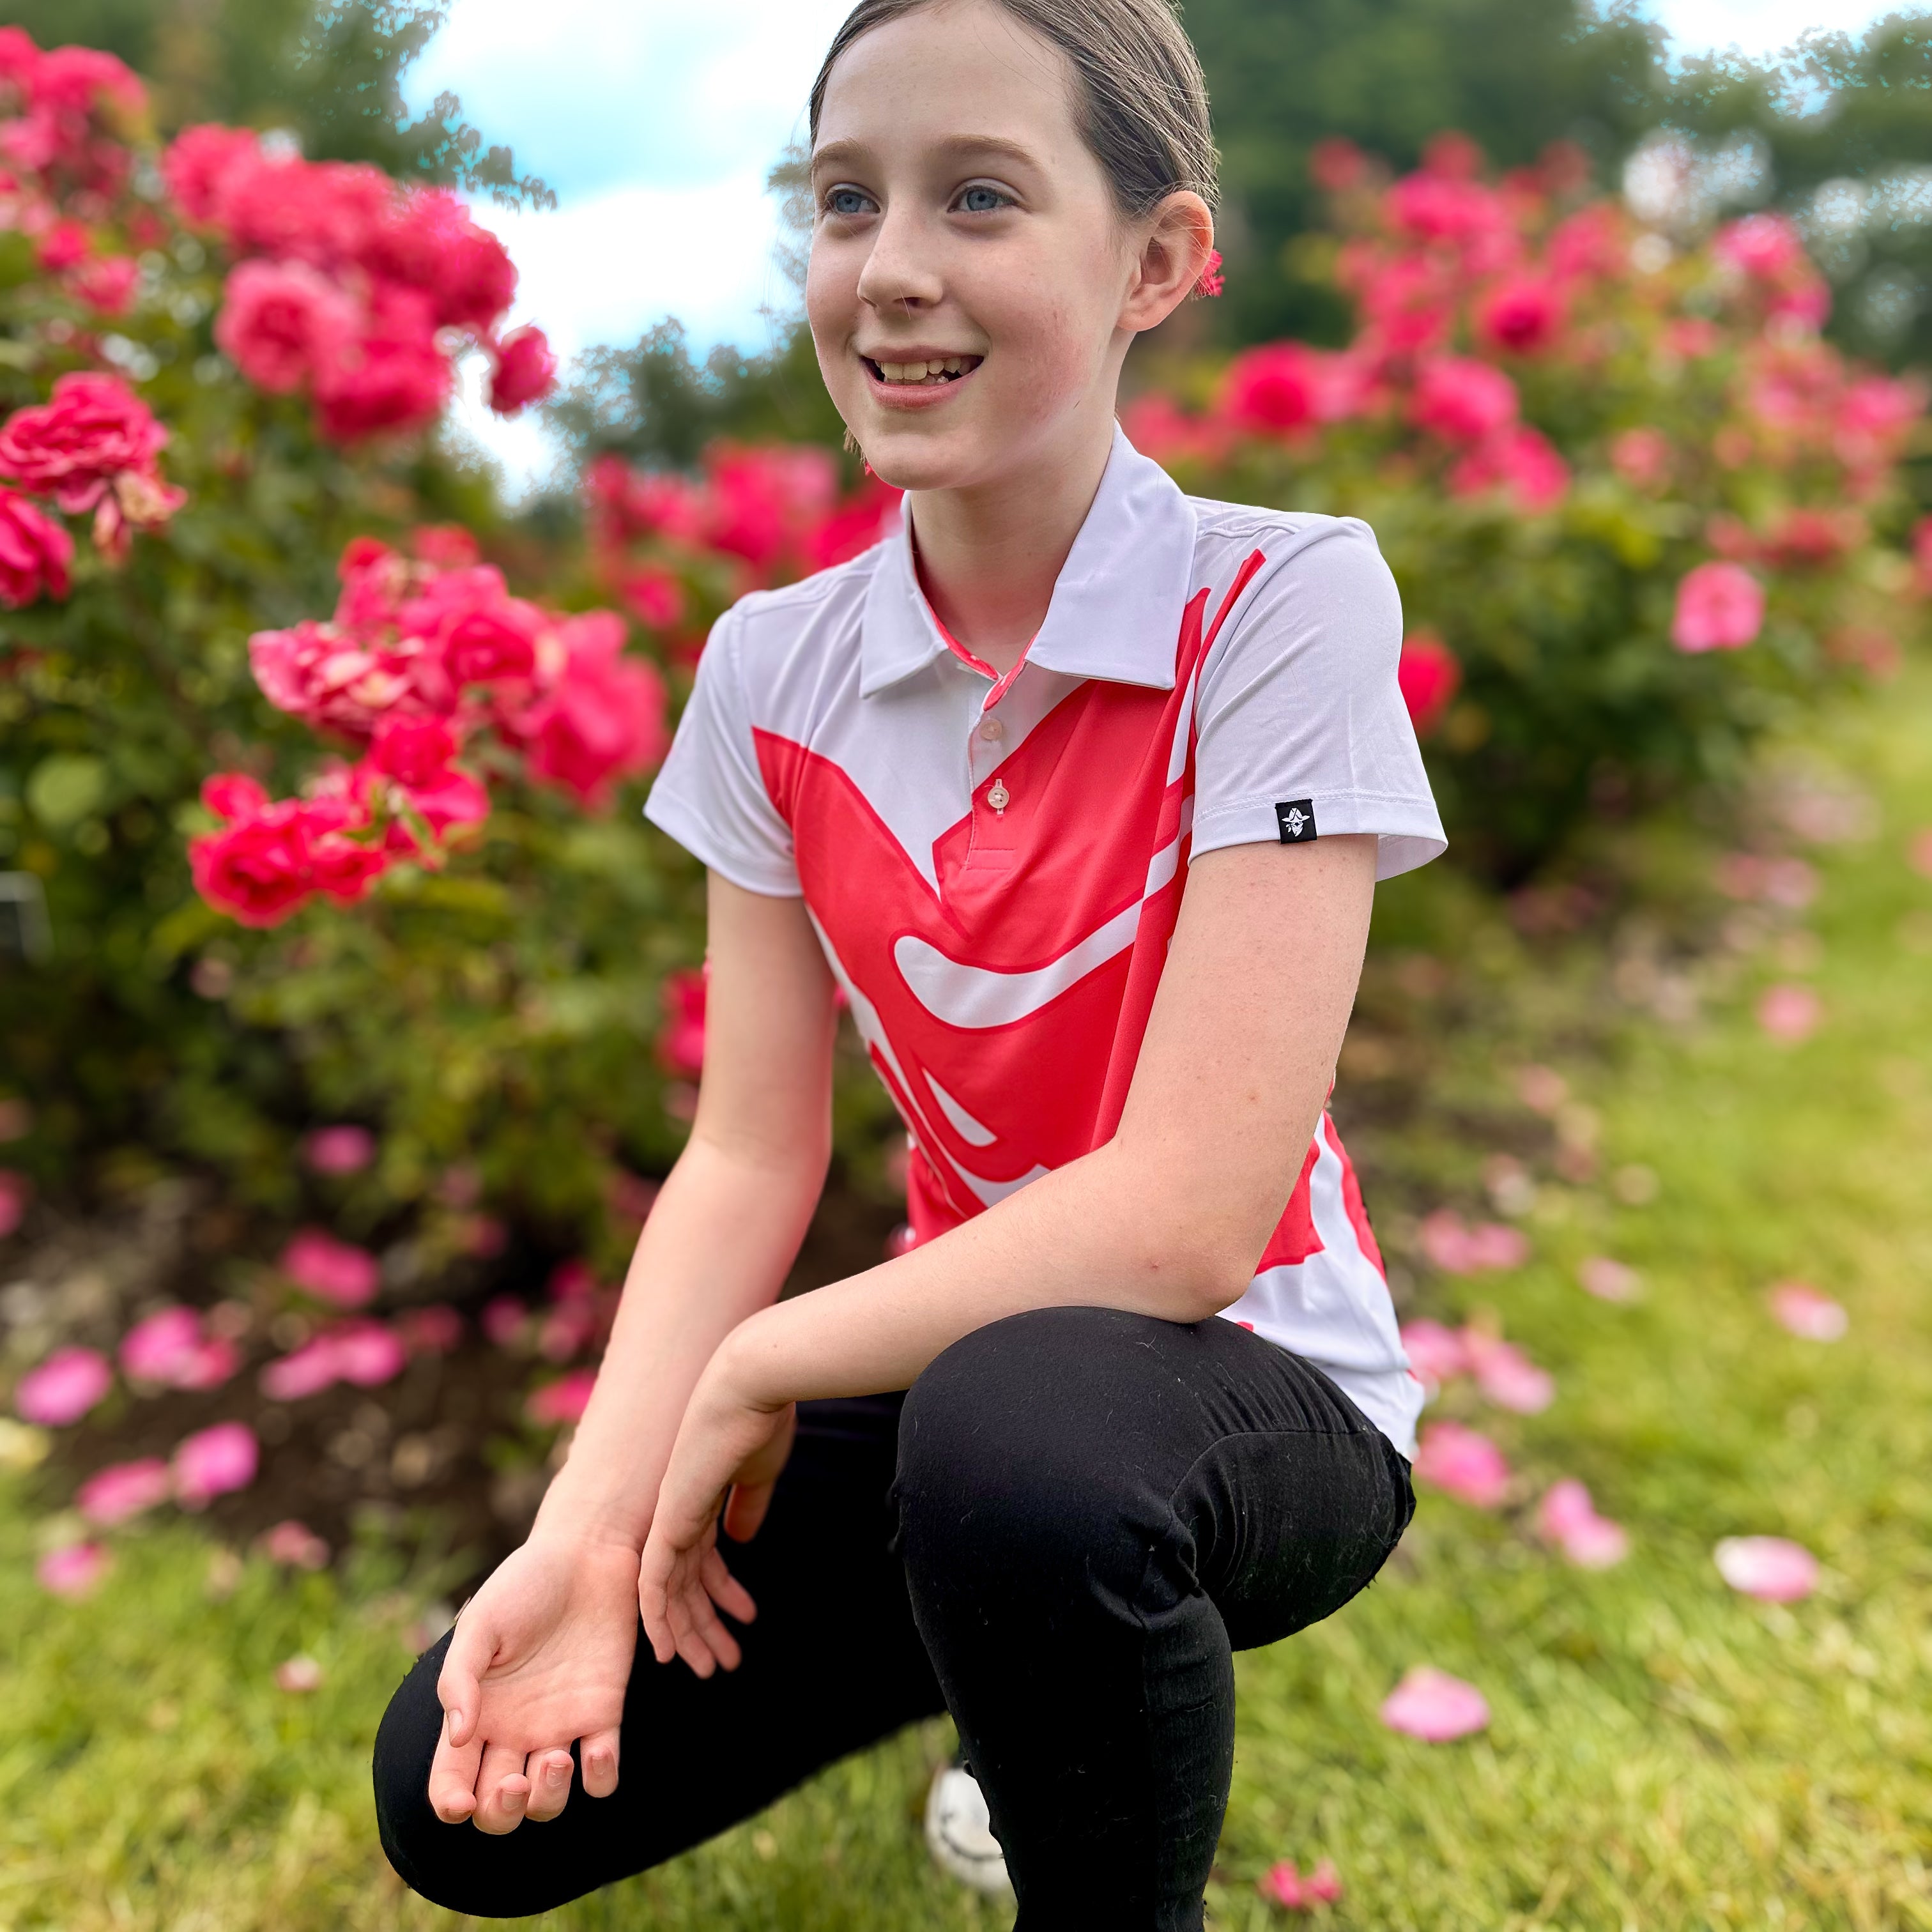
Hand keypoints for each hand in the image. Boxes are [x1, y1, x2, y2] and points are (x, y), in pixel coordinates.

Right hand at [429, 1532, 641, 1834]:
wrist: (588, 1552)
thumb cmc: (526, 1583)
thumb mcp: (482, 1623)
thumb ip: (460, 1677)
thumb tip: (459, 1737)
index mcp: (476, 1713)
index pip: (452, 1780)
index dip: (451, 1804)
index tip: (460, 1803)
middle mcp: (514, 1731)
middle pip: (498, 1807)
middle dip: (500, 1812)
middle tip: (512, 1782)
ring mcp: (559, 1726)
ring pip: (547, 1801)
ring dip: (548, 1798)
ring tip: (557, 1758)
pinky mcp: (603, 1714)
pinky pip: (602, 1774)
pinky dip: (599, 1777)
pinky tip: (596, 1749)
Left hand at [638, 1357, 794, 1678]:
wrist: (748, 1388)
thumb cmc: (763, 1419)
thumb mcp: (759, 1472)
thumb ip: (747, 1506)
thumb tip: (741, 1539)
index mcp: (702, 1498)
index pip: (705, 1560)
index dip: (723, 1595)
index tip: (743, 1622)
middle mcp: (679, 1512)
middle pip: (687, 1584)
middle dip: (705, 1626)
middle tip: (721, 1664)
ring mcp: (671, 1518)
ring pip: (670, 1593)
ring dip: (689, 1634)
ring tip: (709, 1670)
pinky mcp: (668, 1523)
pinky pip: (652, 1583)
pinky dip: (657, 1619)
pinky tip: (667, 1652)